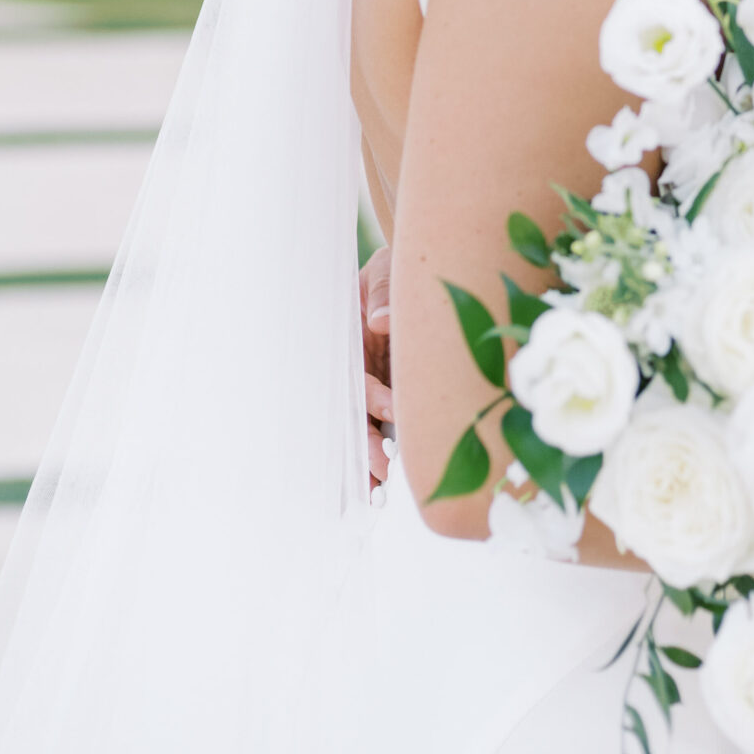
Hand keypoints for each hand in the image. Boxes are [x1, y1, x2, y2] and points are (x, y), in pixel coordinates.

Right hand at [361, 245, 393, 487]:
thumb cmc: (392, 266)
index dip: (369, 394)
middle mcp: (352, 362)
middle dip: (360, 441)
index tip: (391, 411)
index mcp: (346, 337)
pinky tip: (382, 476)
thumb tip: (381, 320)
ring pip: (360, 422)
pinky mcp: (385, 384)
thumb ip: (383, 290)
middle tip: (378, 472)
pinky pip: (379, 419)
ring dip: (364, 453)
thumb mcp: (384, 269)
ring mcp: (367, 375)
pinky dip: (378, 445)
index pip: (353, 372)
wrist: (408, 266)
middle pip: (349, 409)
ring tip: (376, 487)